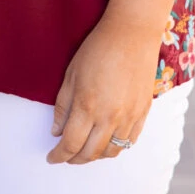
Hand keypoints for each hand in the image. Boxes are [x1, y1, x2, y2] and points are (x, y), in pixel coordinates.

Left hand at [45, 13, 162, 164]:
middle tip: (65, 157)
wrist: (132, 34)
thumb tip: (56, 132)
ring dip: (95, 157)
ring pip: (111, 152)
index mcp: (87, 106)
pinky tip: (106, 142)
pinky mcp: (143, 113)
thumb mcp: (71, 74)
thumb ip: (62, 106)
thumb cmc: (97, 49)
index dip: (58, 155)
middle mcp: (109, 117)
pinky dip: (116, 148)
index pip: (70, 143)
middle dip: (74, 159)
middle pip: (90, 153)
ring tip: (84, 152)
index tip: (51, 157)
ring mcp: (129, 117)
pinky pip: (129, 142)